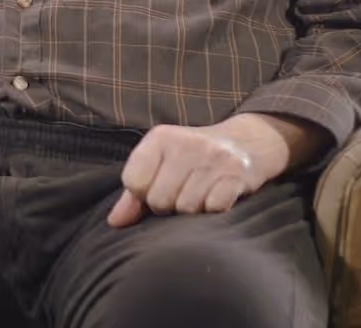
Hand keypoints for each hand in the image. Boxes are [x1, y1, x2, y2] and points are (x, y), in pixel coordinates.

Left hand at [108, 119, 276, 226]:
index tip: (156, 189)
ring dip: (192, 211)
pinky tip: (216, 198)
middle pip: (159, 200)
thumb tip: (115, 222)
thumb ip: (133, 194)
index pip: (133, 182)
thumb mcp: (159, 164)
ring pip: (187, 208)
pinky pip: (215, 209)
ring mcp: (212, 157)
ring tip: (200, 195)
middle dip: (168, 207)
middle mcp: (185, 144)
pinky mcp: (236, 173)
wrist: (245, 143)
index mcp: (159, 138)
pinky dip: (214, 211)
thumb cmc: (191, 159)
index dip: (143, 195)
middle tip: (182, 194)